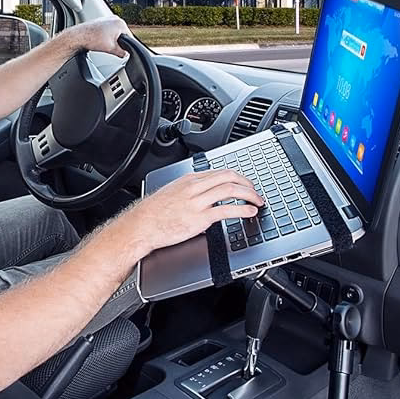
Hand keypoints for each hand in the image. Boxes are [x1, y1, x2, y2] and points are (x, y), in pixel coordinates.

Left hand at [63, 15, 131, 57]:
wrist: (78, 37)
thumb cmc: (92, 39)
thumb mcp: (111, 49)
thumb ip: (122, 52)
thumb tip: (125, 54)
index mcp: (120, 23)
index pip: (129, 37)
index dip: (127, 46)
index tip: (122, 51)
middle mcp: (115, 19)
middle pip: (122, 34)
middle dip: (118, 42)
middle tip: (111, 48)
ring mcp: (107, 19)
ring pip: (115, 33)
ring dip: (112, 39)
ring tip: (104, 44)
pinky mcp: (101, 21)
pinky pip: (108, 30)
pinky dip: (106, 36)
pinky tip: (100, 41)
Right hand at [118, 169, 264, 253]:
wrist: (141, 226)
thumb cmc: (153, 213)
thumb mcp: (173, 193)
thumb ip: (190, 192)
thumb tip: (205, 196)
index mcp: (190, 180)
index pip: (220, 172)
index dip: (238, 177)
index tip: (246, 185)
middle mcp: (195, 187)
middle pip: (229, 176)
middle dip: (247, 184)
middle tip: (256, 192)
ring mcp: (197, 202)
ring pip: (230, 189)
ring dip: (249, 195)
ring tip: (257, 202)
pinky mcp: (199, 218)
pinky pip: (226, 210)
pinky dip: (243, 209)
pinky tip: (250, 212)